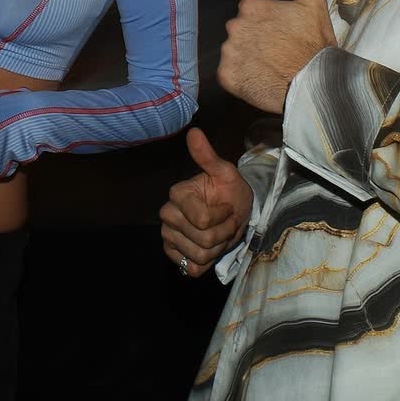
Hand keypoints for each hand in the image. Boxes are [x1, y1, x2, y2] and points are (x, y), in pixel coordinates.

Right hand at [160, 128, 253, 277]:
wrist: (231, 211)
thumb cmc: (228, 190)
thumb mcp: (225, 172)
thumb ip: (207, 155)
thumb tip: (194, 131)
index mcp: (177, 194)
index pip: (203, 220)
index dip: (224, 217)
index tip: (229, 206)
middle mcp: (167, 216)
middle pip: (204, 240)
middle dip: (224, 233)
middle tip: (228, 221)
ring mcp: (168, 237)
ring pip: (201, 256)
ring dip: (219, 247)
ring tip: (221, 233)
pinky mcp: (173, 255)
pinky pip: (193, 269)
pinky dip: (209, 262)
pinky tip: (212, 247)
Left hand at [217, 0, 336, 112]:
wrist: (316, 85)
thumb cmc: (315, 44)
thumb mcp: (311, 2)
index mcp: (251, 6)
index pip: (251, 11)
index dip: (268, 22)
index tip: (282, 33)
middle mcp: (235, 26)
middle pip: (240, 30)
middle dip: (255, 38)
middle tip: (278, 50)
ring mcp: (230, 53)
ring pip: (234, 51)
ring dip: (247, 58)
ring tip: (271, 66)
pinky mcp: (227, 77)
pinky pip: (229, 74)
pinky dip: (241, 77)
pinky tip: (260, 79)